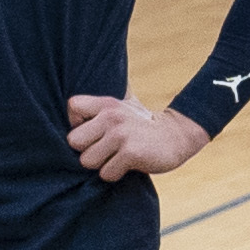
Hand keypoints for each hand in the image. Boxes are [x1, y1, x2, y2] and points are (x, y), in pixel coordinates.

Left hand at [64, 92, 206, 182]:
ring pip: (87, 161)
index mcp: (107, 103)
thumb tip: (92, 74)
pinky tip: (126, 165)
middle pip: (74, 141)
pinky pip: (106, 173)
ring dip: (101, 165)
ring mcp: (120, 135)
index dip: (76, 123)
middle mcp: (111, 116)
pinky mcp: (131, 153)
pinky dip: (114, 174)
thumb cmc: (144, 124)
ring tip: (115, 157)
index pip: (73, 106)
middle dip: (86, 150)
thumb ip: (105, 99)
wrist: (177, 136)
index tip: (91, 130)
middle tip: (104, 149)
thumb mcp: (126, 103)